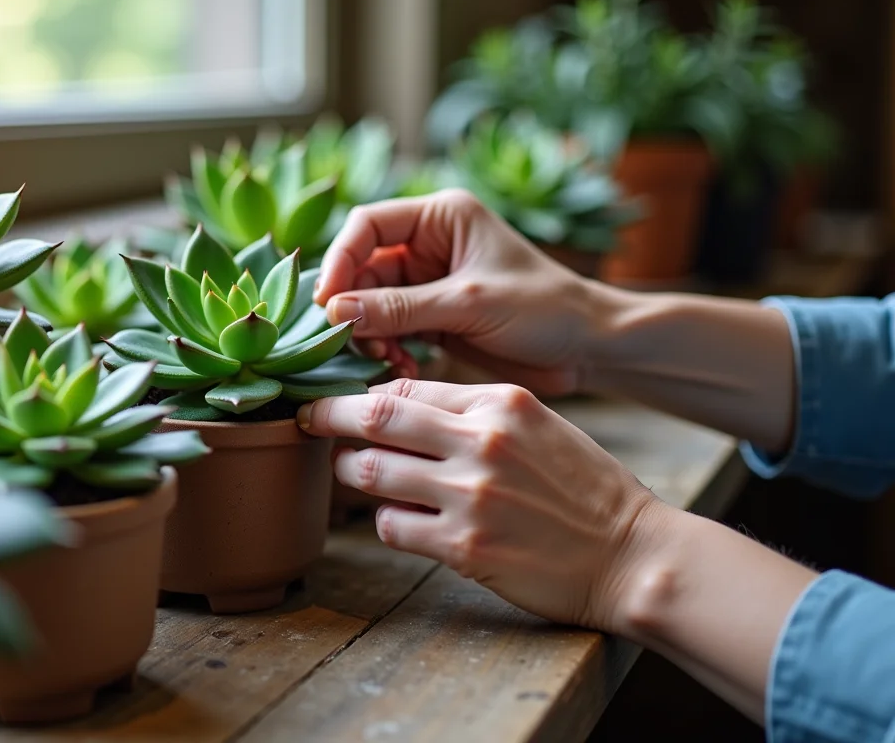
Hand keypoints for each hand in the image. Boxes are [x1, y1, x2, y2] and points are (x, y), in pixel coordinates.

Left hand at [297, 378, 668, 630]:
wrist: (633, 554)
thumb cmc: (584, 488)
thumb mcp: (537, 424)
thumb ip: (472, 411)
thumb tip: (395, 404)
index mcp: (500, 402)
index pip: (406, 387)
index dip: (364, 393)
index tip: (343, 400)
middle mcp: (481, 442)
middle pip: (372, 417)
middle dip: (327, 415)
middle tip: (306, 418)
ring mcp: (470, 495)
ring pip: (368, 471)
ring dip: (350, 472)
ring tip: (354, 473)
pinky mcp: (463, 547)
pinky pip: (390, 526)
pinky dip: (387, 522)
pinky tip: (407, 521)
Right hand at [315, 189, 616, 395]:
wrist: (588, 348)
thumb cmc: (544, 309)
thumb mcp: (469, 304)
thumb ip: (400, 308)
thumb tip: (334, 312)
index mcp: (441, 217)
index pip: (367, 225)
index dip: (341, 260)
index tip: (328, 301)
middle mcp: (428, 245)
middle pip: (362, 269)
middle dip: (355, 308)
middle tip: (355, 344)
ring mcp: (428, 283)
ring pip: (369, 304)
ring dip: (370, 335)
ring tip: (389, 361)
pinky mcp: (432, 319)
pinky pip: (389, 331)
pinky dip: (388, 351)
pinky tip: (404, 370)